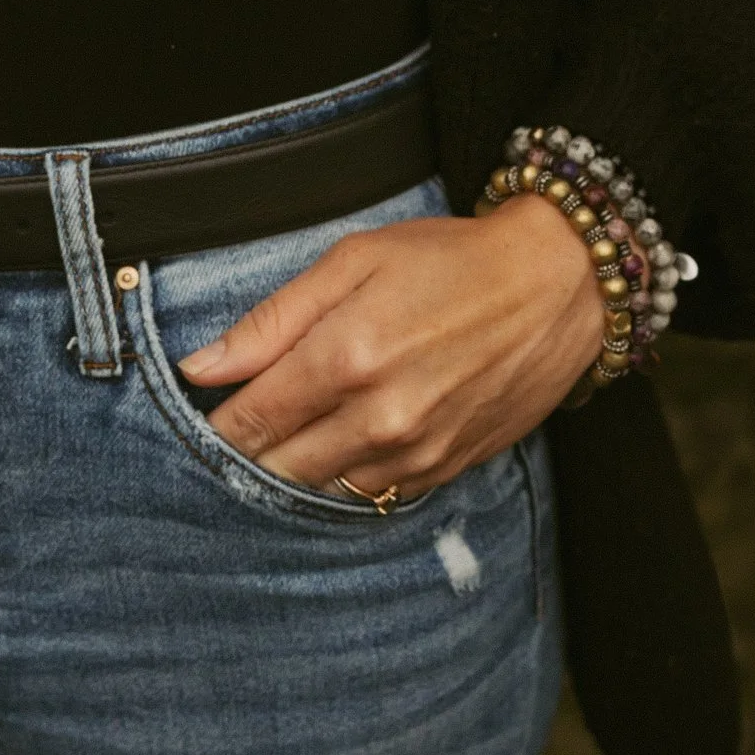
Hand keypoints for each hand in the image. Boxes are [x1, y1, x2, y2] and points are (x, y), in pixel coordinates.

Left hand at [176, 199, 605, 499]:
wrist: (554, 286)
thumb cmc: (450, 261)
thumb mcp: (354, 260)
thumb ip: (273, 319)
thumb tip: (203, 366)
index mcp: (347, 357)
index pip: (250, 420)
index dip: (214, 423)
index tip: (200, 412)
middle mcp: (380, 417)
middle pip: (278, 468)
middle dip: (247, 452)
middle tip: (239, 423)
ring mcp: (416, 452)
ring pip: (322, 491)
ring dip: (296, 470)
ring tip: (291, 432)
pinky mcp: (445, 470)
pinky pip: (373, 495)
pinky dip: (346, 476)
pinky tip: (344, 441)